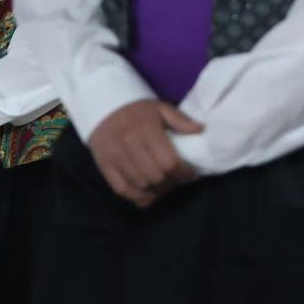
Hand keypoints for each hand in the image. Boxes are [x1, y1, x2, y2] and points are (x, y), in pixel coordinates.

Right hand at [86, 100, 202, 207]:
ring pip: (140, 185)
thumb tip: (200, 129)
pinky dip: (137, 196)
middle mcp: (130, 144)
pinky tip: (148, 194)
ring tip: (165, 185)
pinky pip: (122, 189)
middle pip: (156, 176)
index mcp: (147, 129)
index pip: (168, 161)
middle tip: (177, 180)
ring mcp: (115, 157)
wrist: (103, 107)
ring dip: (156, 190)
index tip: (190, 174)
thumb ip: (180, 119)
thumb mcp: (160, 108)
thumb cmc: (137, 110)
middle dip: (171, 182)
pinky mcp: (105, 166)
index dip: (183, 172)